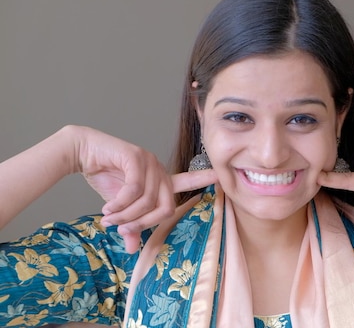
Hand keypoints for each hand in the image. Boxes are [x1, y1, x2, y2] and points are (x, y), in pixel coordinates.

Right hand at [73, 126, 217, 251]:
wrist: (82, 152)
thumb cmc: (104, 176)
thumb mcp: (119, 206)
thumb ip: (130, 225)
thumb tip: (132, 250)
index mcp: (160, 180)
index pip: (187, 180)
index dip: (204, 180)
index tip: (221, 177)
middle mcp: (159, 170)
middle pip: (166, 208)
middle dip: (142, 223)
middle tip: (120, 229)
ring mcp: (150, 162)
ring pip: (148, 201)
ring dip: (126, 215)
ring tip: (108, 218)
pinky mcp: (136, 158)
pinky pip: (134, 190)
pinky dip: (120, 204)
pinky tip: (108, 207)